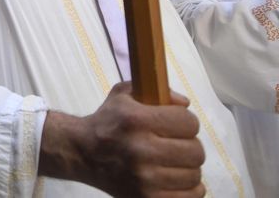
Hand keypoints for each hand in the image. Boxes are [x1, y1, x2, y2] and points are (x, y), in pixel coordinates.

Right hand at [40, 82, 204, 195]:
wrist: (82, 153)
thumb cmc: (107, 122)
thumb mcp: (124, 95)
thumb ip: (156, 91)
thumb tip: (185, 104)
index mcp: (137, 120)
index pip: (188, 122)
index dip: (186, 122)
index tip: (178, 124)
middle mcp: (141, 149)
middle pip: (195, 151)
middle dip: (189, 145)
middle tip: (177, 144)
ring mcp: (145, 179)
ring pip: (194, 175)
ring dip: (187, 168)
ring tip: (173, 162)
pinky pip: (189, 196)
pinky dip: (188, 188)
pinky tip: (175, 179)